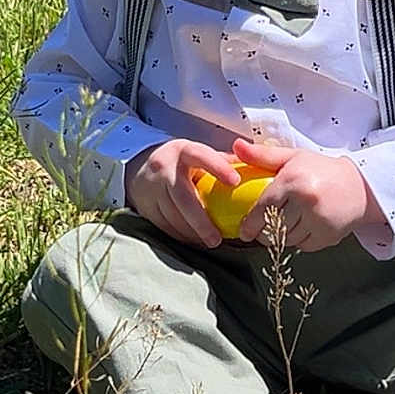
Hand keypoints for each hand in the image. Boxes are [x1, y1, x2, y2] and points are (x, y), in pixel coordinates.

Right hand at [125, 139, 241, 247]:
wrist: (139, 169)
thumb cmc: (180, 162)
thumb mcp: (196, 153)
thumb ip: (221, 160)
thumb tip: (255, 165)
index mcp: (182, 151)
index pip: (201, 156)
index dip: (218, 167)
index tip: (235, 181)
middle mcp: (164, 168)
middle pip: (183, 197)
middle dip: (201, 220)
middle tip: (217, 238)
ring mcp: (152, 188)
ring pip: (173, 215)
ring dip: (192, 232)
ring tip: (210, 242)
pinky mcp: (145, 206)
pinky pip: (165, 226)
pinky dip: (181, 235)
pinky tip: (195, 241)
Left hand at [234, 137, 384, 251]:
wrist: (359, 186)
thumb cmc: (322, 169)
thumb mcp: (292, 158)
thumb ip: (262, 155)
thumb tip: (235, 146)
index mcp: (293, 181)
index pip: (263, 208)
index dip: (250, 224)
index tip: (244, 231)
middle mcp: (306, 201)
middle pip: (273, 228)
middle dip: (264, 232)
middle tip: (261, 229)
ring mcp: (318, 220)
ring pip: (287, 240)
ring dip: (281, 237)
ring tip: (283, 226)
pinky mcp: (328, 236)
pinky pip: (303, 246)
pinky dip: (299, 241)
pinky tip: (302, 228)